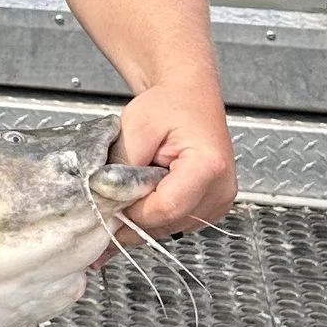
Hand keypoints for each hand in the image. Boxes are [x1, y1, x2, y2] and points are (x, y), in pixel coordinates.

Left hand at [111, 82, 235, 237]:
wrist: (189, 98)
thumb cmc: (169, 105)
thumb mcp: (136, 125)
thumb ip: (122, 166)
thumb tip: (106, 200)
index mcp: (209, 167)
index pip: (164, 209)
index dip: (131, 206)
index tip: (113, 190)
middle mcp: (220, 190)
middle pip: (165, 223)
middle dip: (134, 211)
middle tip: (121, 184)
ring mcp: (218, 204)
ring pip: (167, 229)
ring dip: (144, 213)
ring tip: (142, 180)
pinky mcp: (210, 210)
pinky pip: (173, 225)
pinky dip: (155, 213)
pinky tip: (151, 189)